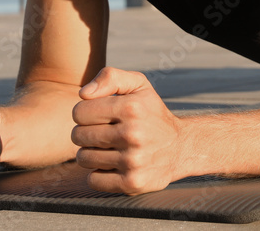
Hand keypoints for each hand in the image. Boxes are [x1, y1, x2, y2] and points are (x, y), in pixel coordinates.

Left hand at [72, 67, 182, 194]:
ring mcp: (133, 161)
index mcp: (131, 108)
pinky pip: (93, 180)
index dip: (85, 113)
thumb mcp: (138, 85)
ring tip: (107, 148)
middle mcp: (133, 134)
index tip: (99, 116)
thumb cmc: (151, 113)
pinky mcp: (132, 183)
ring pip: (83, 158)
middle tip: (102, 133)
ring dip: (91, 154)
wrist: (181, 147)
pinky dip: (98, 174)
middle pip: (78, 136)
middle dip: (85, 133)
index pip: (79, 112)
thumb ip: (110, 77)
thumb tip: (83, 94)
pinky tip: (112, 165)